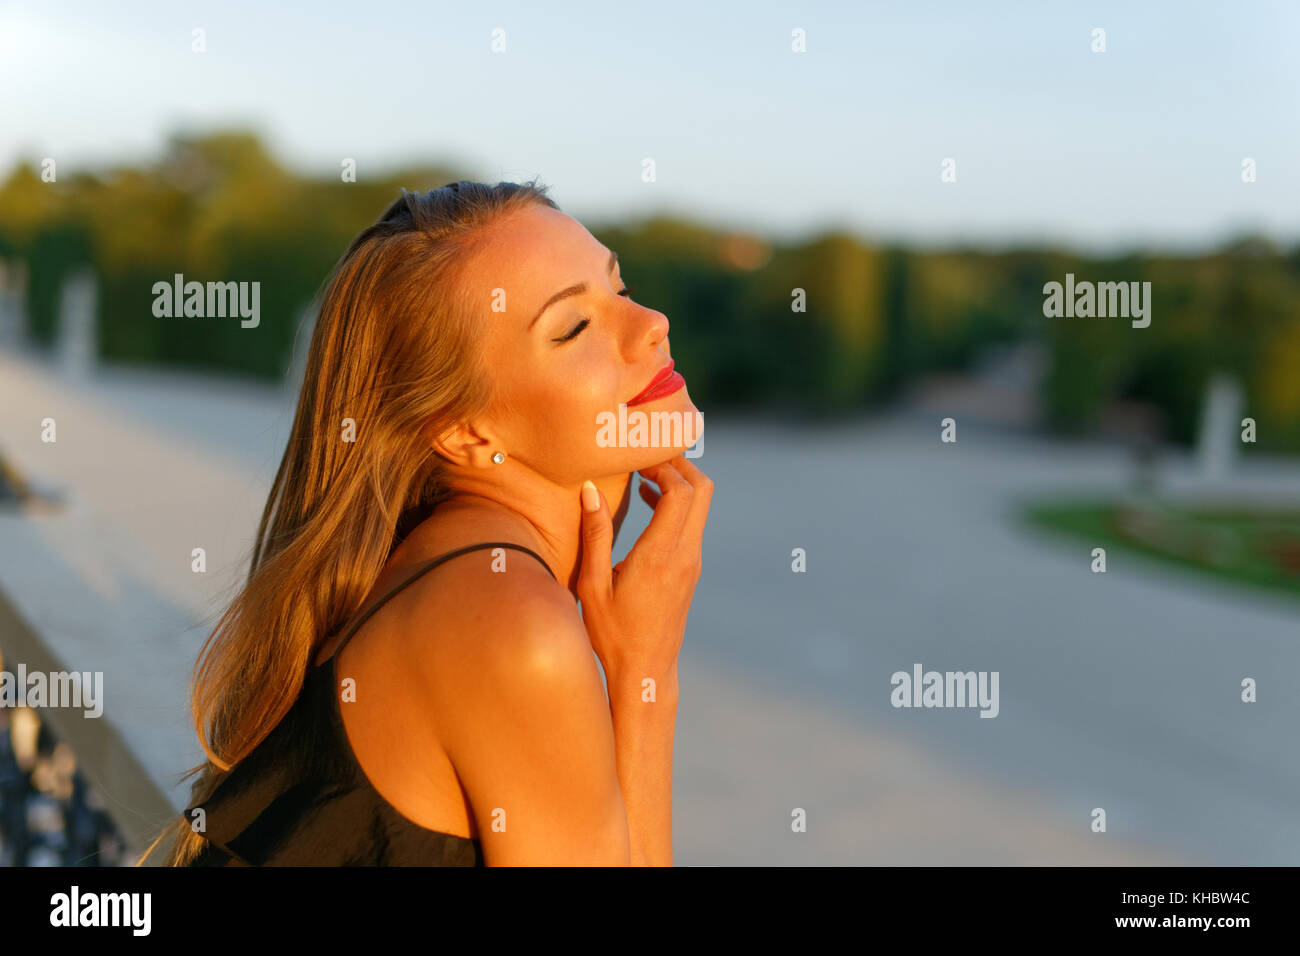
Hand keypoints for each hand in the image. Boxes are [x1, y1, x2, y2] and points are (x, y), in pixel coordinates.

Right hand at [576, 456, 713, 682]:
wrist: (645, 672)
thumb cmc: (612, 633)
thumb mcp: (593, 584)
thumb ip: (595, 534)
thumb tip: (591, 489)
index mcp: (661, 555)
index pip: (680, 492)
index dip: (663, 465)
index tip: (635, 457)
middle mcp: (685, 555)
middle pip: (702, 490)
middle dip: (678, 464)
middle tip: (646, 453)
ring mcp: (692, 562)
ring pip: (700, 506)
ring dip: (678, 482)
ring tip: (642, 471)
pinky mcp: (690, 569)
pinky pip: (691, 523)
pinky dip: (676, 502)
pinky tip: (648, 500)